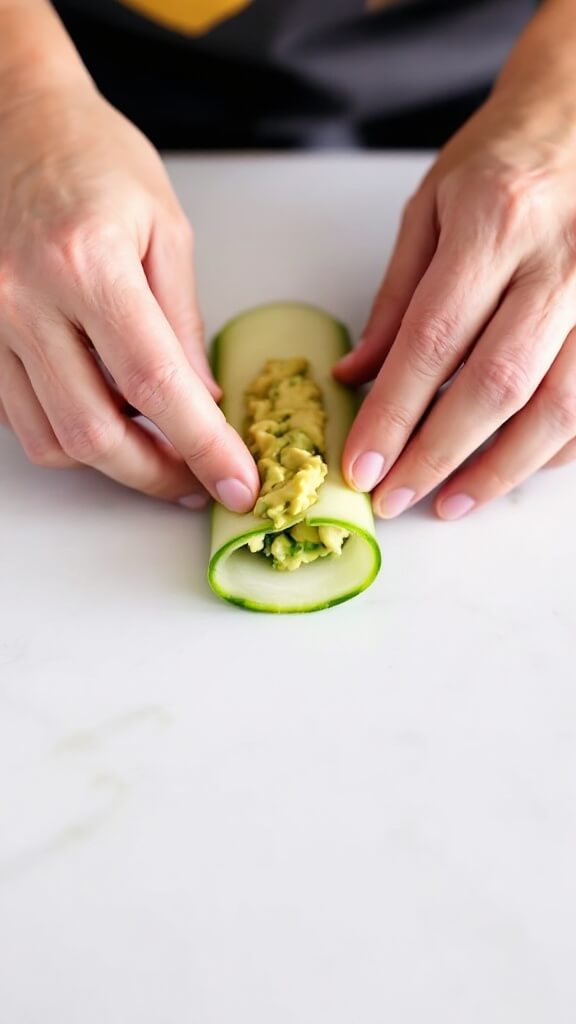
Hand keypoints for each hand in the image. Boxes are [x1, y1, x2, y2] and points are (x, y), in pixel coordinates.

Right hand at [0, 80, 258, 511]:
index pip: (155, 384)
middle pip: (94, 432)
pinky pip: (19, 417)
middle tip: (196, 483)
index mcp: (87, 263)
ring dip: (111, 462)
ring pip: (50, 439)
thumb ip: (183, 324)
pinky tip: (105, 414)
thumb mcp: (165, 230)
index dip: (202, 447)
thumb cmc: (94, 159)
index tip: (237, 484)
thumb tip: (205, 402)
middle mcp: (25, 300)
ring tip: (155, 449)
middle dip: (155, 476)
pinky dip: (69, 433)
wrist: (13, 120)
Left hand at [334, 93, 575, 518]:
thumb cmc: (502, 160)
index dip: (394, 415)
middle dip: (439, 456)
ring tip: (450, 503)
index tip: (363, 467)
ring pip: (557, 407)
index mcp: (495, 223)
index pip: (432, 341)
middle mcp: (558, 261)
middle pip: (496, 384)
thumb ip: (395, 298)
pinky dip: (552, 449)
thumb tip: (357, 376)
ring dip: (500, 469)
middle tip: (396, 499)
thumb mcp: (430, 208)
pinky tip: (513, 468)